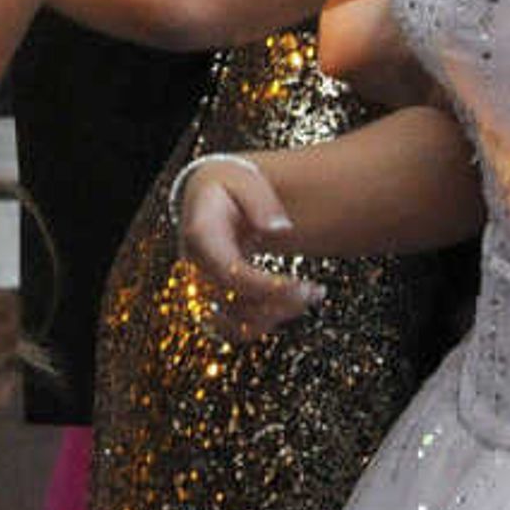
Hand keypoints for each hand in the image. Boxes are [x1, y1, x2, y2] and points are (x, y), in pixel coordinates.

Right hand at [173, 154, 318, 335]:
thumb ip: (261, 201)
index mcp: (200, 234)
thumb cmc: (230, 188)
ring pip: (232, 323)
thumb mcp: (244, 179)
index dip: (265, 286)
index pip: (228, 271)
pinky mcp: (210, 302)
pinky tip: (289, 307)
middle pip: (231, 302)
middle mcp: (193, 267)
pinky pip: (232, 329)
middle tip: (315, 291)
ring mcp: (199, 287)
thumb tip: (279, 228)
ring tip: (309, 297)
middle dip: (278, 303)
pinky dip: (263, 325)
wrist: (207, 200)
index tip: (302, 286)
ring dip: (275, 317)